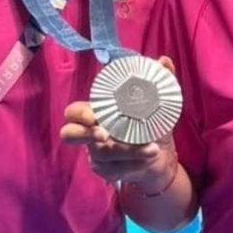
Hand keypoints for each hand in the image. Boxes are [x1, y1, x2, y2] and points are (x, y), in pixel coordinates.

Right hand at [61, 56, 178, 190]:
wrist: (162, 154)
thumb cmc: (151, 123)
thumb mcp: (158, 103)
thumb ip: (160, 80)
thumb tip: (164, 61)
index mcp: (97, 113)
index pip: (73, 112)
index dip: (79, 114)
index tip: (95, 116)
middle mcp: (90, 134)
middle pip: (69, 135)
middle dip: (85, 135)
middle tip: (105, 135)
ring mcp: (96, 155)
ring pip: (102, 155)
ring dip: (128, 151)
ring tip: (152, 148)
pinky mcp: (107, 172)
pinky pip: (116, 170)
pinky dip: (136, 163)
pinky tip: (150, 157)